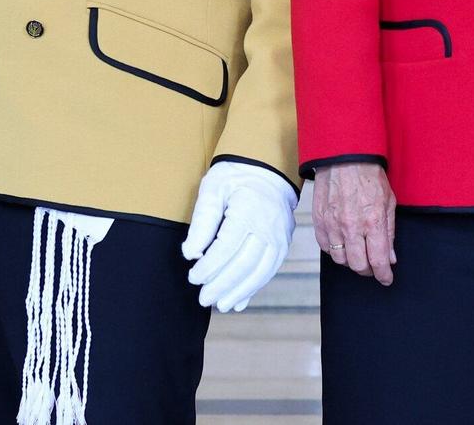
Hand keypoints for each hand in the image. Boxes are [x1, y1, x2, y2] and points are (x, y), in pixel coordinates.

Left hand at [182, 161, 297, 312]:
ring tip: (221, 305)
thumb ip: (202, 221)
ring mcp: (279, 237)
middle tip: (203, 299)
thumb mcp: (212, 189)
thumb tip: (191, 253)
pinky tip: (240, 301)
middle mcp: (268, 227)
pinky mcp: (283, 244)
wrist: (267, 169)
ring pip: (260, 272)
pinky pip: (269, 271)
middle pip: (244, 264)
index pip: (226, 247)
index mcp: (248, 210)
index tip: (193, 277)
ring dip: (239, 292)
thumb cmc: (235, 177)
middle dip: (222, 285)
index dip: (209, 267)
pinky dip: (254, 288)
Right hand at [312, 161, 394, 284]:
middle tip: (373, 266)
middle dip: (368, 270)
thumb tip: (390, 257)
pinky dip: (334, 250)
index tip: (386, 278)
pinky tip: (342, 243)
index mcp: (373, 222)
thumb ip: (389, 232)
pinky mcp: (319, 220)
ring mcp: (332, 224)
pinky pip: (325, 247)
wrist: (344, 157)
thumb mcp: (388, 201)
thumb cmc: (369, 176)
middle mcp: (351, 227)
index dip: (384, 274)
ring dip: (350, 261)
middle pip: (358, 265)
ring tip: (357, 254)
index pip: (378, 260)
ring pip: (340, 259)